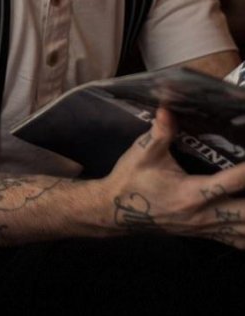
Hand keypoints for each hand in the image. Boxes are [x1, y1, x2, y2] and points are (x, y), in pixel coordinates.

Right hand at [103, 107, 244, 247]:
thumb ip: (160, 132)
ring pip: (244, 234)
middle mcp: (203, 215)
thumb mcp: (142, 153)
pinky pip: (236, 241)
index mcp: (191, 194)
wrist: (115, 210)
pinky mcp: (204, 233)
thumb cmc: (131, 179)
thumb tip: (168, 105)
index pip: (232, 182)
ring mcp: (206, 228)